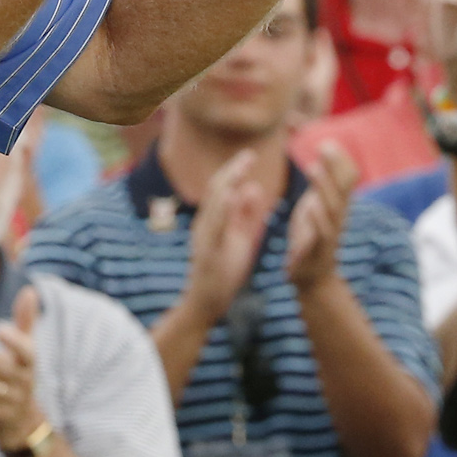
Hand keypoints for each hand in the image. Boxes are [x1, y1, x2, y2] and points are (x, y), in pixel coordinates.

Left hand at [0, 284, 45, 452]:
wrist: (22, 422)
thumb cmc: (18, 374)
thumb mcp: (26, 350)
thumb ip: (25, 321)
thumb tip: (29, 290)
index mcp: (29, 364)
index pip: (27, 352)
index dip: (15, 342)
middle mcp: (22, 383)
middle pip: (4, 370)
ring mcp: (8, 403)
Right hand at [181, 146, 272, 316]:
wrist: (206, 302)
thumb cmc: (223, 271)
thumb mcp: (240, 237)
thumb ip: (245, 214)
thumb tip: (253, 187)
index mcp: (213, 220)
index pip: (222, 188)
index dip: (235, 170)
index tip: (250, 154)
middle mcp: (204, 223)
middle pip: (216, 189)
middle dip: (233, 170)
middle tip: (250, 154)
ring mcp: (203, 236)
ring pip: (213, 203)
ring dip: (228, 183)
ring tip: (241, 168)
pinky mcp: (206, 250)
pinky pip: (214, 226)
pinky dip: (223, 209)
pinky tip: (232, 196)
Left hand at [284, 146, 357, 293]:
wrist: (313, 277)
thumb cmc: (312, 236)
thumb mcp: (315, 204)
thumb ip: (320, 182)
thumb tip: (324, 152)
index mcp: (337, 203)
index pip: (348, 177)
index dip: (340, 159)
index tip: (327, 141)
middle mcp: (338, 215)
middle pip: (345, 188)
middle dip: (335, 166)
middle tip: (323, 145)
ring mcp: (331, 232)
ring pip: (332, 208)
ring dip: (323, 187)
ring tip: (312, 168)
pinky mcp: (318, 250)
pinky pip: (322, 234)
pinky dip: (317, 219)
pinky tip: (310, 206)